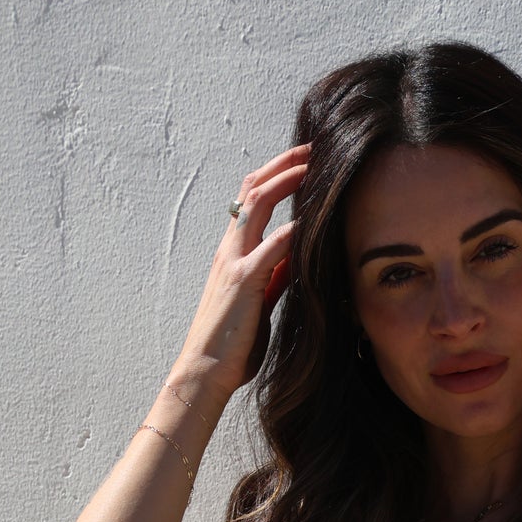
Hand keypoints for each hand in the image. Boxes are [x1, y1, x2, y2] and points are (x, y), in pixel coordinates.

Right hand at [175, 143, 309, 402]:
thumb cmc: (232, 343)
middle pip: (253, 188)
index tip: (305, 162)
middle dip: (284, 164)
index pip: (251, 198)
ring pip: (257, 204)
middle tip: (315, 149)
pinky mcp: (243, 282)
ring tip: (316, 166)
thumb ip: (274, 276)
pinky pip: (270, 246)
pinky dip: (292, 229)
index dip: (276, 175)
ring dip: (288, 180)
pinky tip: (312, 219)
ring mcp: (233, 262)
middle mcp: (229, 248)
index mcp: (232, 252)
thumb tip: (296, 257)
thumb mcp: (258, 302)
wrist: (206, 372)